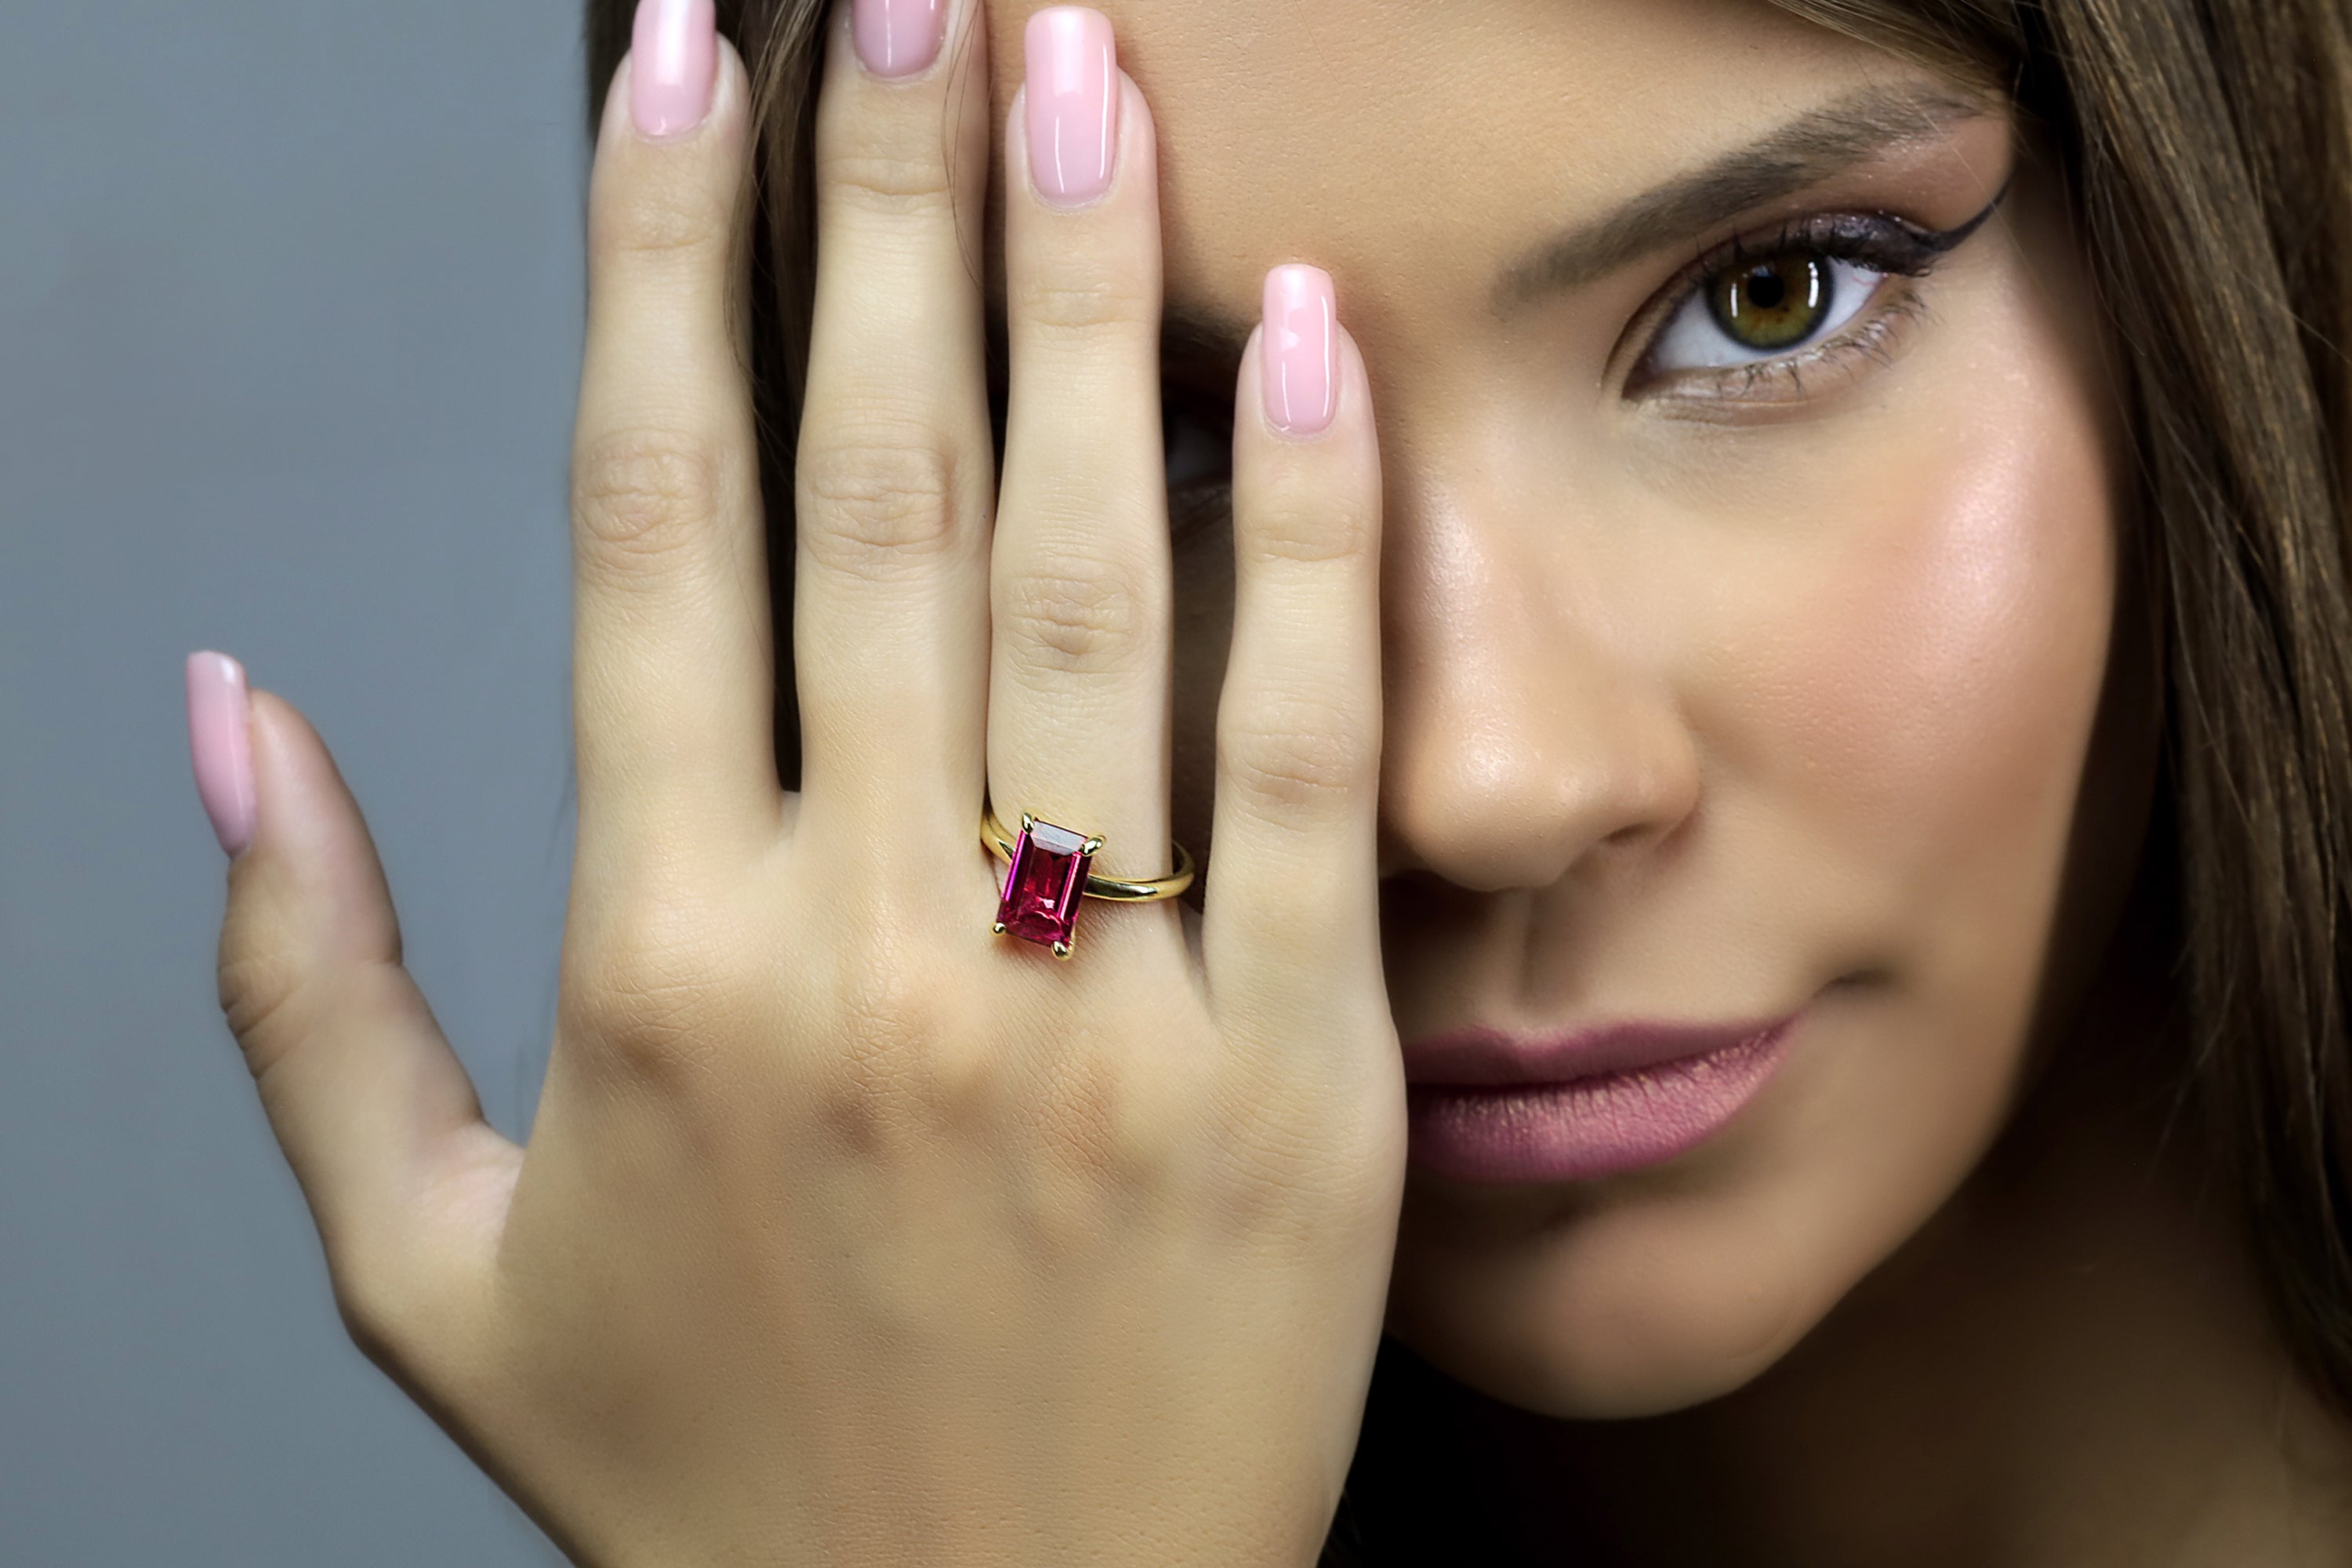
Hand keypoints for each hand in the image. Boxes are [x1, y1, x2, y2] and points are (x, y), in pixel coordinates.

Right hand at [197, 0, 1401, 1561]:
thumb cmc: (720, 1489)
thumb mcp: (431, 1271)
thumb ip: (299, 992)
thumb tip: (219, 718)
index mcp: (649, 967)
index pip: (647, 531)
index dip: (652, 273)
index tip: (670, 76)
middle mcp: (860, 951)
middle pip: (863, 491)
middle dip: (877, 204)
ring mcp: (1087, 1005)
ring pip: (1072, 573)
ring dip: (1072, 294)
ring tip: (1082, 65)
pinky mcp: (1291, 1070)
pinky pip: (1301, 755)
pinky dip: (1298, 534)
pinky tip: (1293, 337)